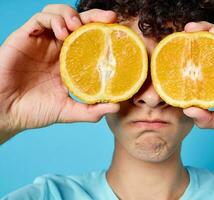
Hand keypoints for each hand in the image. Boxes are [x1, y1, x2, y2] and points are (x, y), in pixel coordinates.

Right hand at [0, 4, 118, 143]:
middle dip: (95, 16)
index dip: (103, 32)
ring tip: (79, 27)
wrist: (7, 113)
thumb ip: (91, 111)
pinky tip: (62, 31)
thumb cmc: (35, 111)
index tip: (119, 32)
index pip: (90, 40)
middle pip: (79, 23)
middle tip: (110, 19)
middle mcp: (57, 49)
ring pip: (59, 14)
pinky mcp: (25, 37)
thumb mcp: (68, 111)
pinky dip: (53, 19)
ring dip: (72, 15)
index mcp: (70, 62)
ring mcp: (42, 42)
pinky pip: (40, 19)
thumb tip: (116, 108)